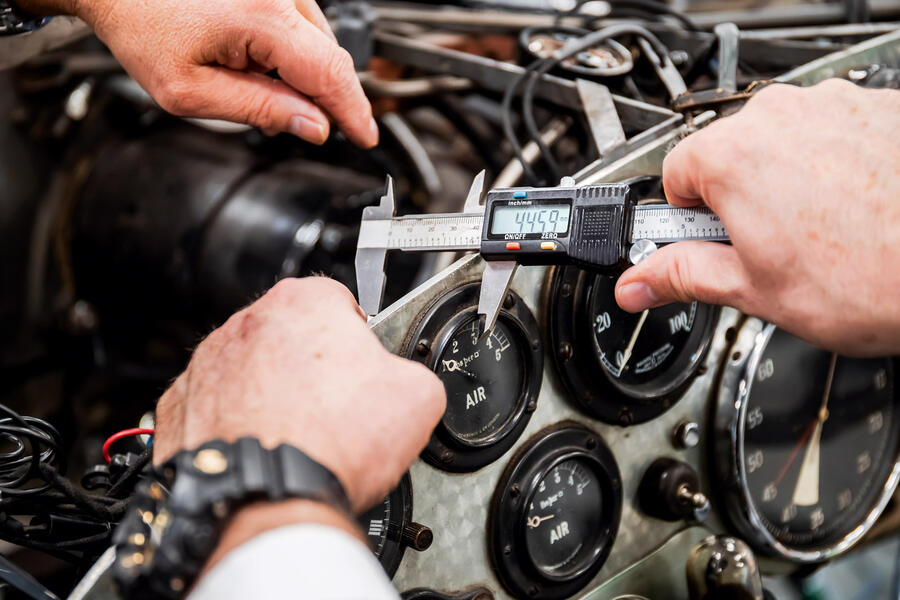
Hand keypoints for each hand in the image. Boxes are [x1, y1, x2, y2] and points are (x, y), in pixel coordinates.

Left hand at [19, 0, 377, 146]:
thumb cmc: (142, 27)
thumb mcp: (192, 91)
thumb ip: (260, 110)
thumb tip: (313, 127)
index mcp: (261, 18)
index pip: (329, 74)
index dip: (353, 112)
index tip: (366, 137)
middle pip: (331, 57)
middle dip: (329, 98)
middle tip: (314, 128)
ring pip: (320, 41)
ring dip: (308, 75)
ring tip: (259, 86)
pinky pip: (305, 24)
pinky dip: (296, 52)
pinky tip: (264, 64)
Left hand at [153, 277, 445, 512]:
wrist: (268, 501)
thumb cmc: (333, 445)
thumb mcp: (418, 397)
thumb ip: (412, 370)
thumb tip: (406, 380)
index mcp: (304, 302)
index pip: (339, 300)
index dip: (357, 335)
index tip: (363, 365)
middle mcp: (248, 323)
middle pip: (290, 334)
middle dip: (312, 364)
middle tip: (335, 406)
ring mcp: (207, 365)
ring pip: (250, 370)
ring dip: (272, 392)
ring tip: (300, 435)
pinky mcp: (178, 408)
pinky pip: (216, 406)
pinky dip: (236, 423)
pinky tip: (264, 448)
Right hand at [615, 79, 899, 355]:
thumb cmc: (874, 278)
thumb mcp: (755, 290)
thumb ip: (682, 276)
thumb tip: (636, 283)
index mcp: (733, 157)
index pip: (671, 175)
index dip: (687, 218)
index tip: (708, 242)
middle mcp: (780, 116)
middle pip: (726, 155)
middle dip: (736, 200)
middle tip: (768, 248)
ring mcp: (833, 105)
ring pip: (781, 143)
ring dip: (785, 181)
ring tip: (819, 233)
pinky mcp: (878, 107)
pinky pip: (831, 134)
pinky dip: (833, 167)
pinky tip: (854, 210)